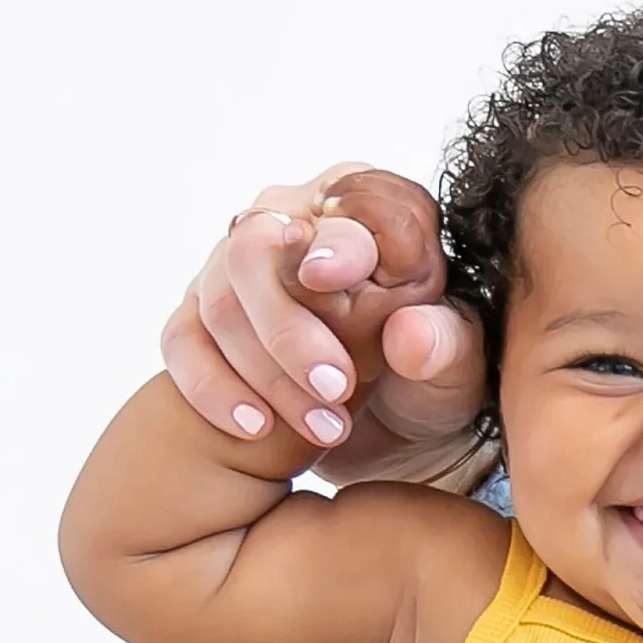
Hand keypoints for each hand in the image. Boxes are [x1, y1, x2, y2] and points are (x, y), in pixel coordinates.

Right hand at [161, 167, 488, 470]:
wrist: (398, 438)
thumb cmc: (433, 381)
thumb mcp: (459, 367)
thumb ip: (445, 342)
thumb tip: (409, 333)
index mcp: (363, 204)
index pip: (338, 206)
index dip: (335, 243)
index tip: (332, 279)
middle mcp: (290, 219)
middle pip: (254, 249)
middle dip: (290, 325)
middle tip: (337, 385)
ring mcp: (237, 267)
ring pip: (219, 301)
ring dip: (266, 371)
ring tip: (326, 428)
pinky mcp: (206, 320)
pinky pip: (183, 341)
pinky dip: (213, 386)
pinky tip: (255, 426)